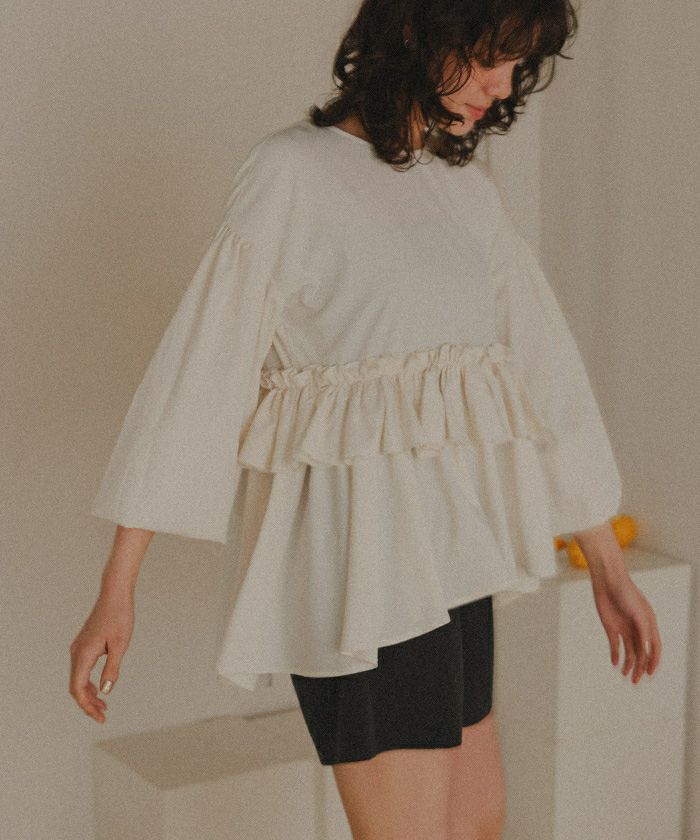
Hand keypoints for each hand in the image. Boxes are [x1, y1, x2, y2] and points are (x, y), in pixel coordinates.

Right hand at [69, 594, 133, 722]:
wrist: (114, 594)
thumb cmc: (120, 617)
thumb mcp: (120, 645)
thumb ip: (112, 669)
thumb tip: (105, 691)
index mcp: (83, 654)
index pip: (78, 688)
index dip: (87, 706)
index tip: (100, 717)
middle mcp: (76, 652)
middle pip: (76, 686)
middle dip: (88, 704)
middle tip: (104, 716)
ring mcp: (78, 648)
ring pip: (77, 678)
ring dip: (88, 694)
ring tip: (103, 706)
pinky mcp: (83, 644)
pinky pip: (81, 670)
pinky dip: (88, 682)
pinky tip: (99, 689)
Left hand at [589, 573, 661, 683]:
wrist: (607, 581)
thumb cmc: (626, 594)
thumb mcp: (638, 613)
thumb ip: (643, 632)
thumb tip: (647, 652)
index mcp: (649, 625)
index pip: (654, 647)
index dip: (653, 661)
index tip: (649, 673)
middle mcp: (638, 629)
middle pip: (641, 652)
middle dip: (639, 667)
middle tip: (635, 680)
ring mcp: (624, 628)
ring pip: (629, 651)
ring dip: (628, 664)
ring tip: (626, 675)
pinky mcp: (611, 627)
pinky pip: (615, 645)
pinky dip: (616, 655)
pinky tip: (615, 664)